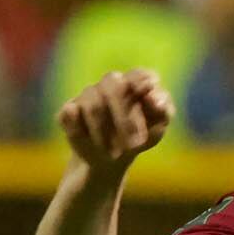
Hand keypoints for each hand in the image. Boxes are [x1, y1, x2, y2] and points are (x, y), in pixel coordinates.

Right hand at [57, 69, 174, 175]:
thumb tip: (154, 98)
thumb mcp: (158, 128)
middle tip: (135, 144)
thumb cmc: (139, 137)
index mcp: (135, 82)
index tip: (149, 100)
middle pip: (113, 86)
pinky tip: (90, 143)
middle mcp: (110, 83)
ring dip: (105, 133)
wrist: (112, 160)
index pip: (139, 74)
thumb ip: (164, 110)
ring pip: (93, 105)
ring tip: (115, 154)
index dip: (143, 84)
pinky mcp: (69, 110)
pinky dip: (80, 131)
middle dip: (125, 118)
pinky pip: (70, 114)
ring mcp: (88, 94)